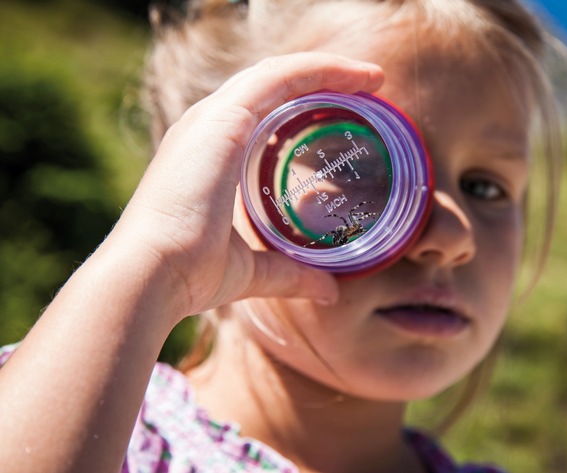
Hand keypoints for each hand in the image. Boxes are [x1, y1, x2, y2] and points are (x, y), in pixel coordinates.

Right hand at [107, 52, 384, 319]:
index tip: (348, 109)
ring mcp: (212, 118)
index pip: (263, 109)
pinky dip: (320, 70)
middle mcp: (208, 125)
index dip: (303, 102)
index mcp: (211, 152)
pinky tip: (354, 75)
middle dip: (322, 80)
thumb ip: (291, 274)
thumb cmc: (190, 274)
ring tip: (371, 76)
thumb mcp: (252, 271)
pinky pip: (280, 77)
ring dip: (328, 68)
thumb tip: (330, 290)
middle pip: (273, 84)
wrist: (153, 275)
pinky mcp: (223, 120)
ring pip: (279, 72)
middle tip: (369, 88)